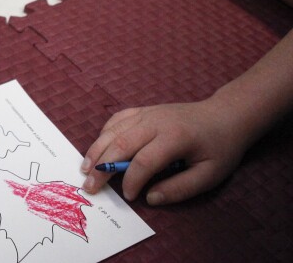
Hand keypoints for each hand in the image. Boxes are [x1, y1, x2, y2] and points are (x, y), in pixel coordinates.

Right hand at [80, 97, 250, 204]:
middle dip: (102, 167)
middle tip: (90, 186)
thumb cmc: (219, 148)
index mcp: (174, 137)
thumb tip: (151, 198)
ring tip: (85, 169)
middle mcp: (155, 122)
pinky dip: (104, 134)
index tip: (129, 197)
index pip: (144, 161)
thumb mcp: (210, 174)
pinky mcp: (142, 110)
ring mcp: (146, 113)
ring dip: (96, 150)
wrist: (224, 115)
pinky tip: (98, 148)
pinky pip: (117, 120)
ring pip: (113, 130)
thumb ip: (180, 188)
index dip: (132, 181)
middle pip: (121, 143)